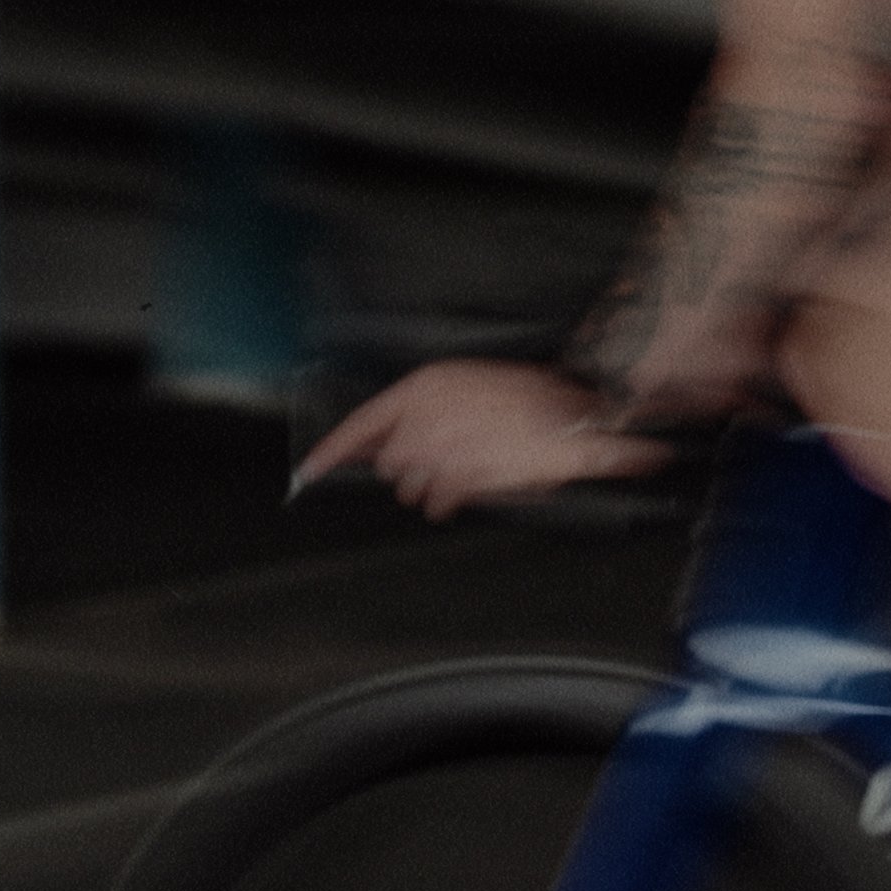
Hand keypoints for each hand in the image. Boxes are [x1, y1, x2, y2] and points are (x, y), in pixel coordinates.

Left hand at [295, 360, 675, 520]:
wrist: (577, 415)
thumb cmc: (539, 399)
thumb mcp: (479, 386)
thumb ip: (438, 410)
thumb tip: (407, 435)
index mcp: (425, 387)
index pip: (363, 423)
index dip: (334, 452)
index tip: (312, 471)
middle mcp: (424, 418)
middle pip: (389, 462)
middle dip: (407, 468)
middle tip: (434, 466)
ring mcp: (441, 450)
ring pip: (410, 487)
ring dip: (427, 489)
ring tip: (453, 482)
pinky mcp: (462, 479)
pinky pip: (437, 503)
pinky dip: (446, 505)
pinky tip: (458, 499)